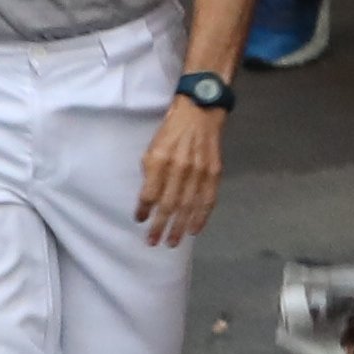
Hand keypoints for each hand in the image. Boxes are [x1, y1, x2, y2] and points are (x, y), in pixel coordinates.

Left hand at [134, 92, 225, 246]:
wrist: (200, 111)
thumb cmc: (171, 130)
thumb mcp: (153, 147)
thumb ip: (150, 173)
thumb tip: (148, 199)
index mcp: (160, 160)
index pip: (149, 193)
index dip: (144, 210)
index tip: (139, 221)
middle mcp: (180, 168)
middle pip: (168, 205)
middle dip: (160, 227)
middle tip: (153, 242)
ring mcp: (199, 171)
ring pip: (188, 207)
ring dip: (179, 228)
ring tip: (172, 242)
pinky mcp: (214, 172)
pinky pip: (207, 200)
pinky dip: (201, 217)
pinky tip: (194, 230)